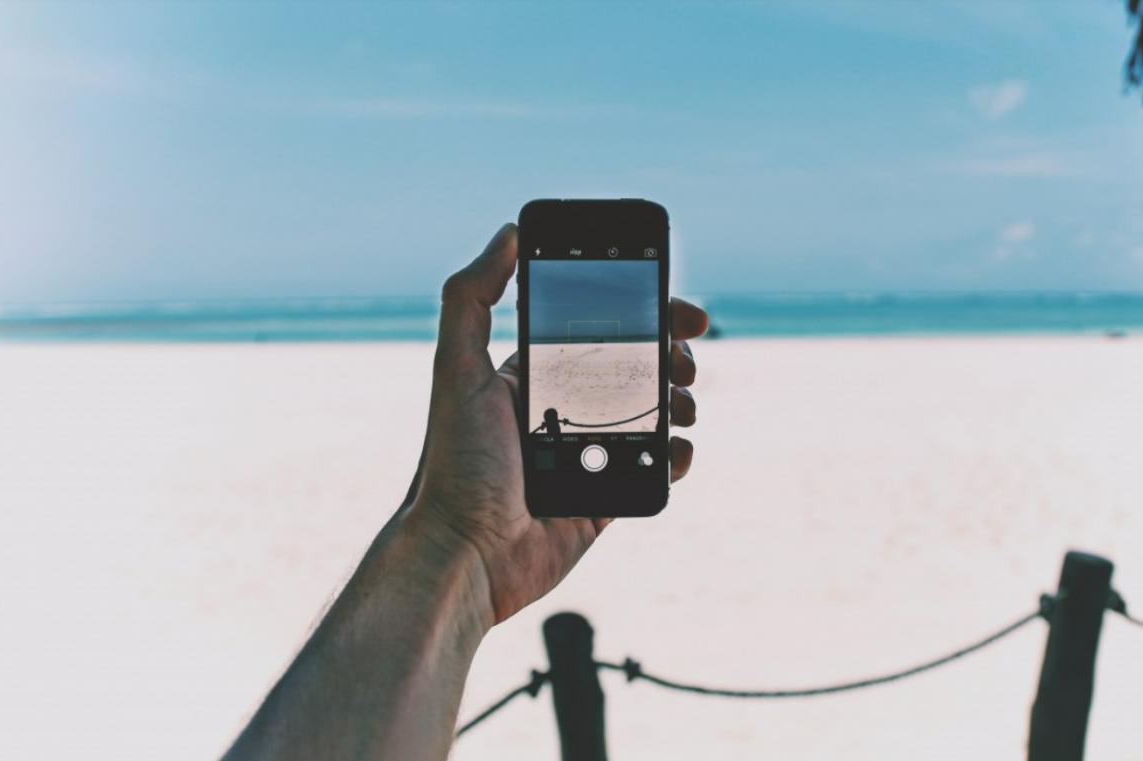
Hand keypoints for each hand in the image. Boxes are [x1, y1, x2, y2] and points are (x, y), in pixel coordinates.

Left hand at [409, 223, 707, 624]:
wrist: (466, 554)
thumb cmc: (456, 462)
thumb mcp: (457, 368)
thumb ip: (473, 297)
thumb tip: (509, 231)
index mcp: (532, 376)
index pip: (598, 331)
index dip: (643, 314)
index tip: (680, 306)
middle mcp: (562, 411)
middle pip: (635, 370)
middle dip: (671, 356)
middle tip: (686, 360)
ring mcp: (588, 457)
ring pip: (653, 417)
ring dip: (680, 403)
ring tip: (682, 406)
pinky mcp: (606, 501)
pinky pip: (654, 472)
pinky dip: (676, 458)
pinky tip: (678, 451)